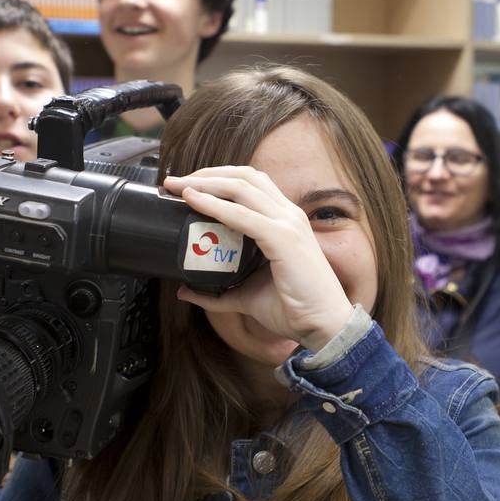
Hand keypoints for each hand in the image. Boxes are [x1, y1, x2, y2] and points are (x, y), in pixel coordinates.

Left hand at [164, 168, 353, 350]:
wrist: (324, 327)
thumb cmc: (294, 309)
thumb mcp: (246, 296)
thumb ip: (217, 293)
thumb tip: (186, 291)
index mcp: (284, 221)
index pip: (250, 184)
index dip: (217, 179)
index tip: (186, 187)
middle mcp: (288, 215)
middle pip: (243, 176)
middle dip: (206, 173)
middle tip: (175, 183)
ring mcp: (288, 224)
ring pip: (242, 186)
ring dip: (206, 182)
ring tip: (179, 186)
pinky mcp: (284, 239)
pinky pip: (243, 215)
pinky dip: (215, 205)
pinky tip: (194, 201)